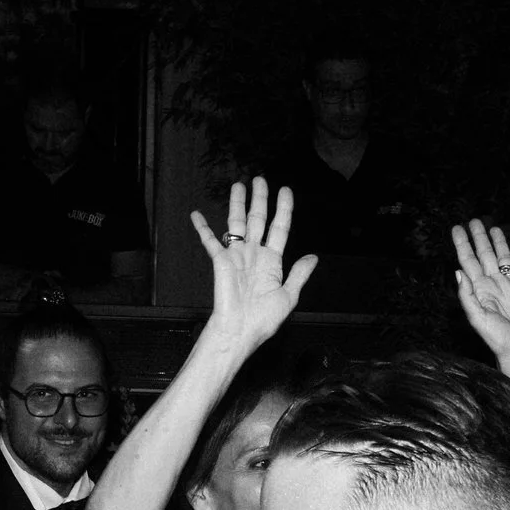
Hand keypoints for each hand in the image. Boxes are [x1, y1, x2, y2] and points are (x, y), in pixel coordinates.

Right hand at [189, 177, 315, 350]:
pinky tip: (196, 214)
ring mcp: (237, 256)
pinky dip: (203, 227)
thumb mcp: (289, 296)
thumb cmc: (263, 320)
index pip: (280, 227)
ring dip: (237, 203)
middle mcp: (254, 254)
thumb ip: (299, 274)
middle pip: (258, 219)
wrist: (240, 331)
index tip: (285, 190)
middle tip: (259, 178)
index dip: (284, 208)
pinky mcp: (220, 261)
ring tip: (239, 184)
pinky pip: (210, 240)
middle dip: (259, 198)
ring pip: (237, 222)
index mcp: (273, 261)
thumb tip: (313, 256)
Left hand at [449, 219, 509, 399]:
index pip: (468, 261)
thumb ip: (467, 296)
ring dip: (499, 244)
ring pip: (504, 259)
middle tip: (474, 220)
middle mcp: (494, 285)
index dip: (462, 244)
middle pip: (484, 255)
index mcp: (480, 289)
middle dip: (479, 238)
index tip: (457, 228)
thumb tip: (458, 272)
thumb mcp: (478, 318)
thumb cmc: (497, 339)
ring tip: (494, 228)